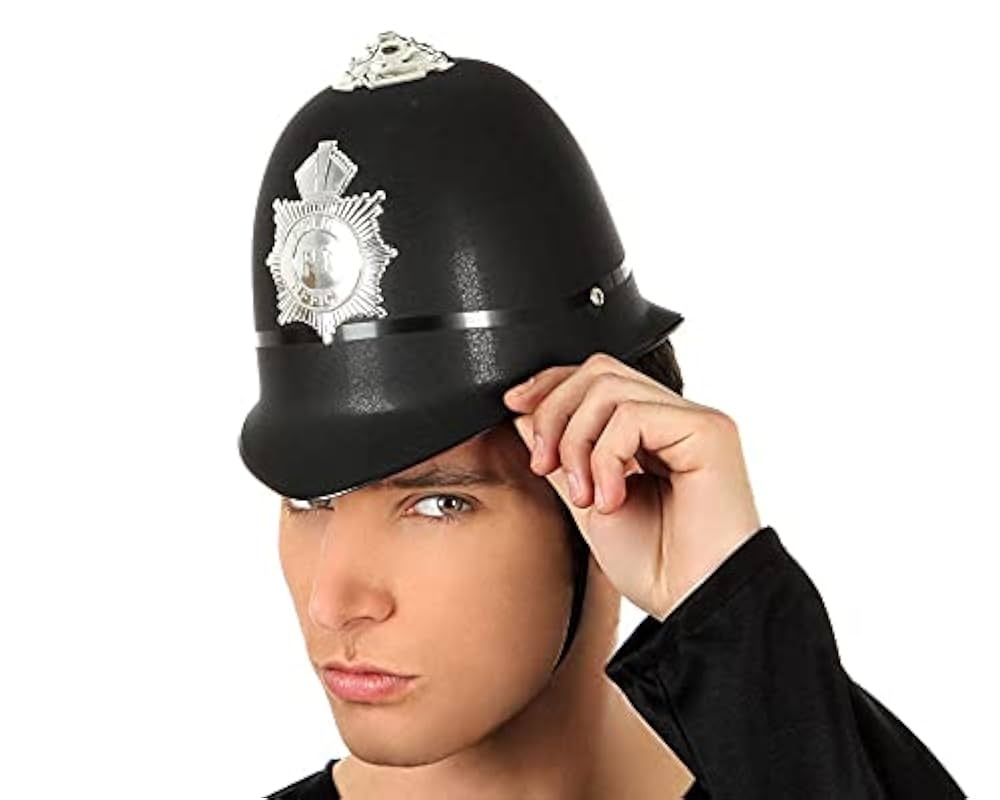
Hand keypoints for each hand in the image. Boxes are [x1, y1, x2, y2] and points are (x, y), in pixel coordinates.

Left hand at [503, 352, 762, 620]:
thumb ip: (561, 456)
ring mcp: (695, 420)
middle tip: (543, 464)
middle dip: (554, 412)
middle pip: (598, 371)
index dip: (550, 385)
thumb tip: (525, 413)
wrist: (695, 607)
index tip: (513, 405)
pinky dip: (605, 457)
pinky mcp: (709, 430)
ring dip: (577, 442)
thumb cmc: (656, 568)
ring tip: (584, 496)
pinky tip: (611, 499)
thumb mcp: (587, 502)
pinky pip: (632, 415)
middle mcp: (676, 418)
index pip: (596, 378)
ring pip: (608, 388)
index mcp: (653, 432)